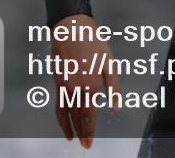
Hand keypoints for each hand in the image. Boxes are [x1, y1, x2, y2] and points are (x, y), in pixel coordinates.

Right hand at [50, 13, 120, 148]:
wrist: (72, 29)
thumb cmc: (94, 44)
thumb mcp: (111, 64)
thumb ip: (114, 88)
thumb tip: (117, 108)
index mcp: (92, 85)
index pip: (89, 115)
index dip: (90, 130)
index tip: (90, 142)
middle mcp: (77, 89)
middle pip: (78, 117)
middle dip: (82, 133)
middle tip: (85, 146)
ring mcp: (65, 86)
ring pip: (66, 114)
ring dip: (70, 128)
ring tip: (74, 139)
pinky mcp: (57, 83)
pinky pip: (58, 104)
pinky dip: (60, 117)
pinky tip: (64, 123)